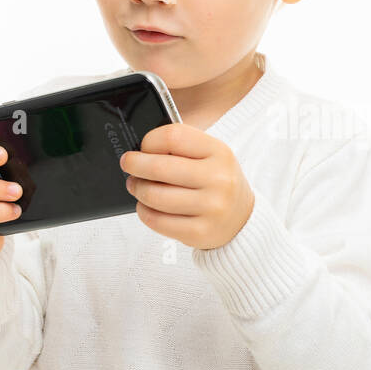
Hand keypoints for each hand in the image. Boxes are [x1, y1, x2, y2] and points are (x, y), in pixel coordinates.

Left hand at [120, 123, 254, 249]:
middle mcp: (219, 179)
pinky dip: (144, 212)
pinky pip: (157, 221)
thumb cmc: (217, 181)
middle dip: (135, 165)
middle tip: (128, 165)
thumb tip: (140, 149)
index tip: (143, 147)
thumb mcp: (210, 155)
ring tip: (136, 186)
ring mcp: (211, 208)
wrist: (242, 218)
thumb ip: (180, 148)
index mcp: (219, 152)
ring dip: (137, 189)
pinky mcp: (200, 232)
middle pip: (159, 167)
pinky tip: (146, 206)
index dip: (150, 141)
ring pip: (155, 196)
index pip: (173, 137)